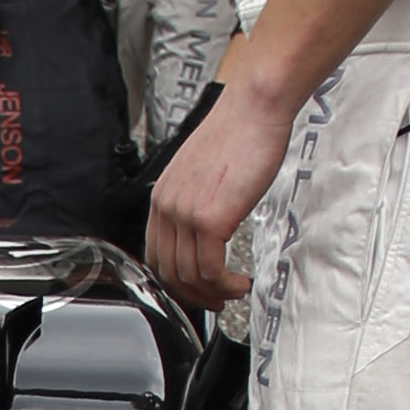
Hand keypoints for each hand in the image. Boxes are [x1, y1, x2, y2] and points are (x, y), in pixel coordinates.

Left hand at [144, 59, 289, 318]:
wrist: (254, 108)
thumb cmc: (238, 133)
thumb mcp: (203, 172)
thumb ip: (196, 202)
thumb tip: (206, 231)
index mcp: (162, 196)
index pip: (156, 256)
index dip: (175, 282)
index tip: (195, 289)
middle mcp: (167, 207)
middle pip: (169, 272)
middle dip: (194, 295)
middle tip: (215, 301)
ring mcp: (186, 215)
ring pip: (190, 276)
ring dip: (213, 293)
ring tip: (233, 291)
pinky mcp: (210, 220)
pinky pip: (210, 270)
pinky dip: (225, 285)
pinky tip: (239, 282)